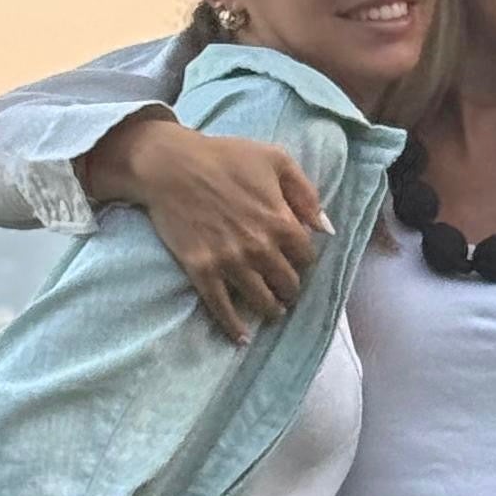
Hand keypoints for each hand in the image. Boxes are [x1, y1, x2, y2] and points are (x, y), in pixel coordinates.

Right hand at [81, 111, 330, 341]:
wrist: (170, 165)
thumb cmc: (224, 156)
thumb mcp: (275, 159)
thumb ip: (305, 192)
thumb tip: (325, 227)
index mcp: (281, 221)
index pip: (307, 257)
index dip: (304, 260)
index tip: (297, 261)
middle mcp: (260, 248)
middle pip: (288, 284)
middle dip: (291, 288)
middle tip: (286, 289)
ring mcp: (230, 263)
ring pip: (262, 301)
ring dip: (271, 309)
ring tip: (272, 310)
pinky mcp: (203, 271)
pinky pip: (222, 308)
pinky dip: (234, 327)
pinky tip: (242, 338)